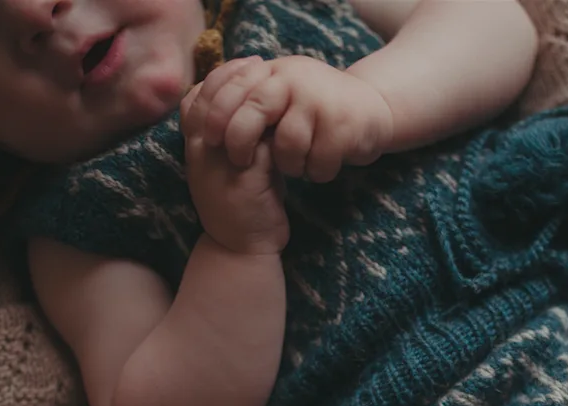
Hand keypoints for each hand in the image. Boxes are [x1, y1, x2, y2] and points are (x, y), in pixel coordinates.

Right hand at [180, 58, 290, 255]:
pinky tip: (288, 116)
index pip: (195, 99)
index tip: (245, 63)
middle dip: (234, 77)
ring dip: (253, 96)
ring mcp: (220, 167)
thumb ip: (233, 139)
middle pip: (209, 100)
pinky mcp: (245, 181)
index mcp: (196, 149)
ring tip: (275, 81)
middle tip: (260, 63)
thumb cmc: (243, 206)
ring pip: (231, 118)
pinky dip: (272, 126)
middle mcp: (202, 155)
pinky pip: (258, 144)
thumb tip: (247, 107)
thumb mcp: (232, 167)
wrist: (243, 250)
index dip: (219, 77)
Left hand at [185, 54, 393, 182]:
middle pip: (255, 110)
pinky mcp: (344, 127)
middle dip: (241, 141)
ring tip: (296, 168)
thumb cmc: (316, 108)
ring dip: (289, 165)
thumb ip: (244, 98)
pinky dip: (317, 173)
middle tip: (239, 164)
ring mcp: (321, 101)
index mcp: (275, 70)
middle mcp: (296, 79)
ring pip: (288, 145)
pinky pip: (318, 161)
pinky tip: (320, 169)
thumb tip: (194, 110)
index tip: (208, 141)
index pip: (233, 86)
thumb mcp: (279, 93)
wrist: (373, 109)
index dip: (216, 115)